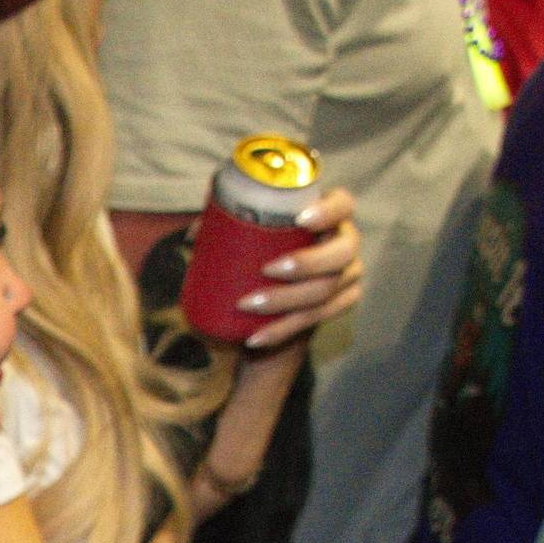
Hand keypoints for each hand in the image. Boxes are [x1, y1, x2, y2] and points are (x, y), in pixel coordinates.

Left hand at [238, 188, 361, 351]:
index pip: (343, 204)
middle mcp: (347, 243)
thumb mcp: (247, 232)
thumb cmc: (263, 247)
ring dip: (286, 301)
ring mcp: (348, 276)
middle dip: (306, 263)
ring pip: (327, 292)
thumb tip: (194, 235)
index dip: (329, 211)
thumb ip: (223, 223)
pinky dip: (282, 330)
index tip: (300, 219)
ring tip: (247, 305)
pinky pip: (315, 320)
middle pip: (341, 254)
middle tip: (267, 270)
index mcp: (331, 215)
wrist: (277, 293)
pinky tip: (256, 338)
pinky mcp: (341, 305)